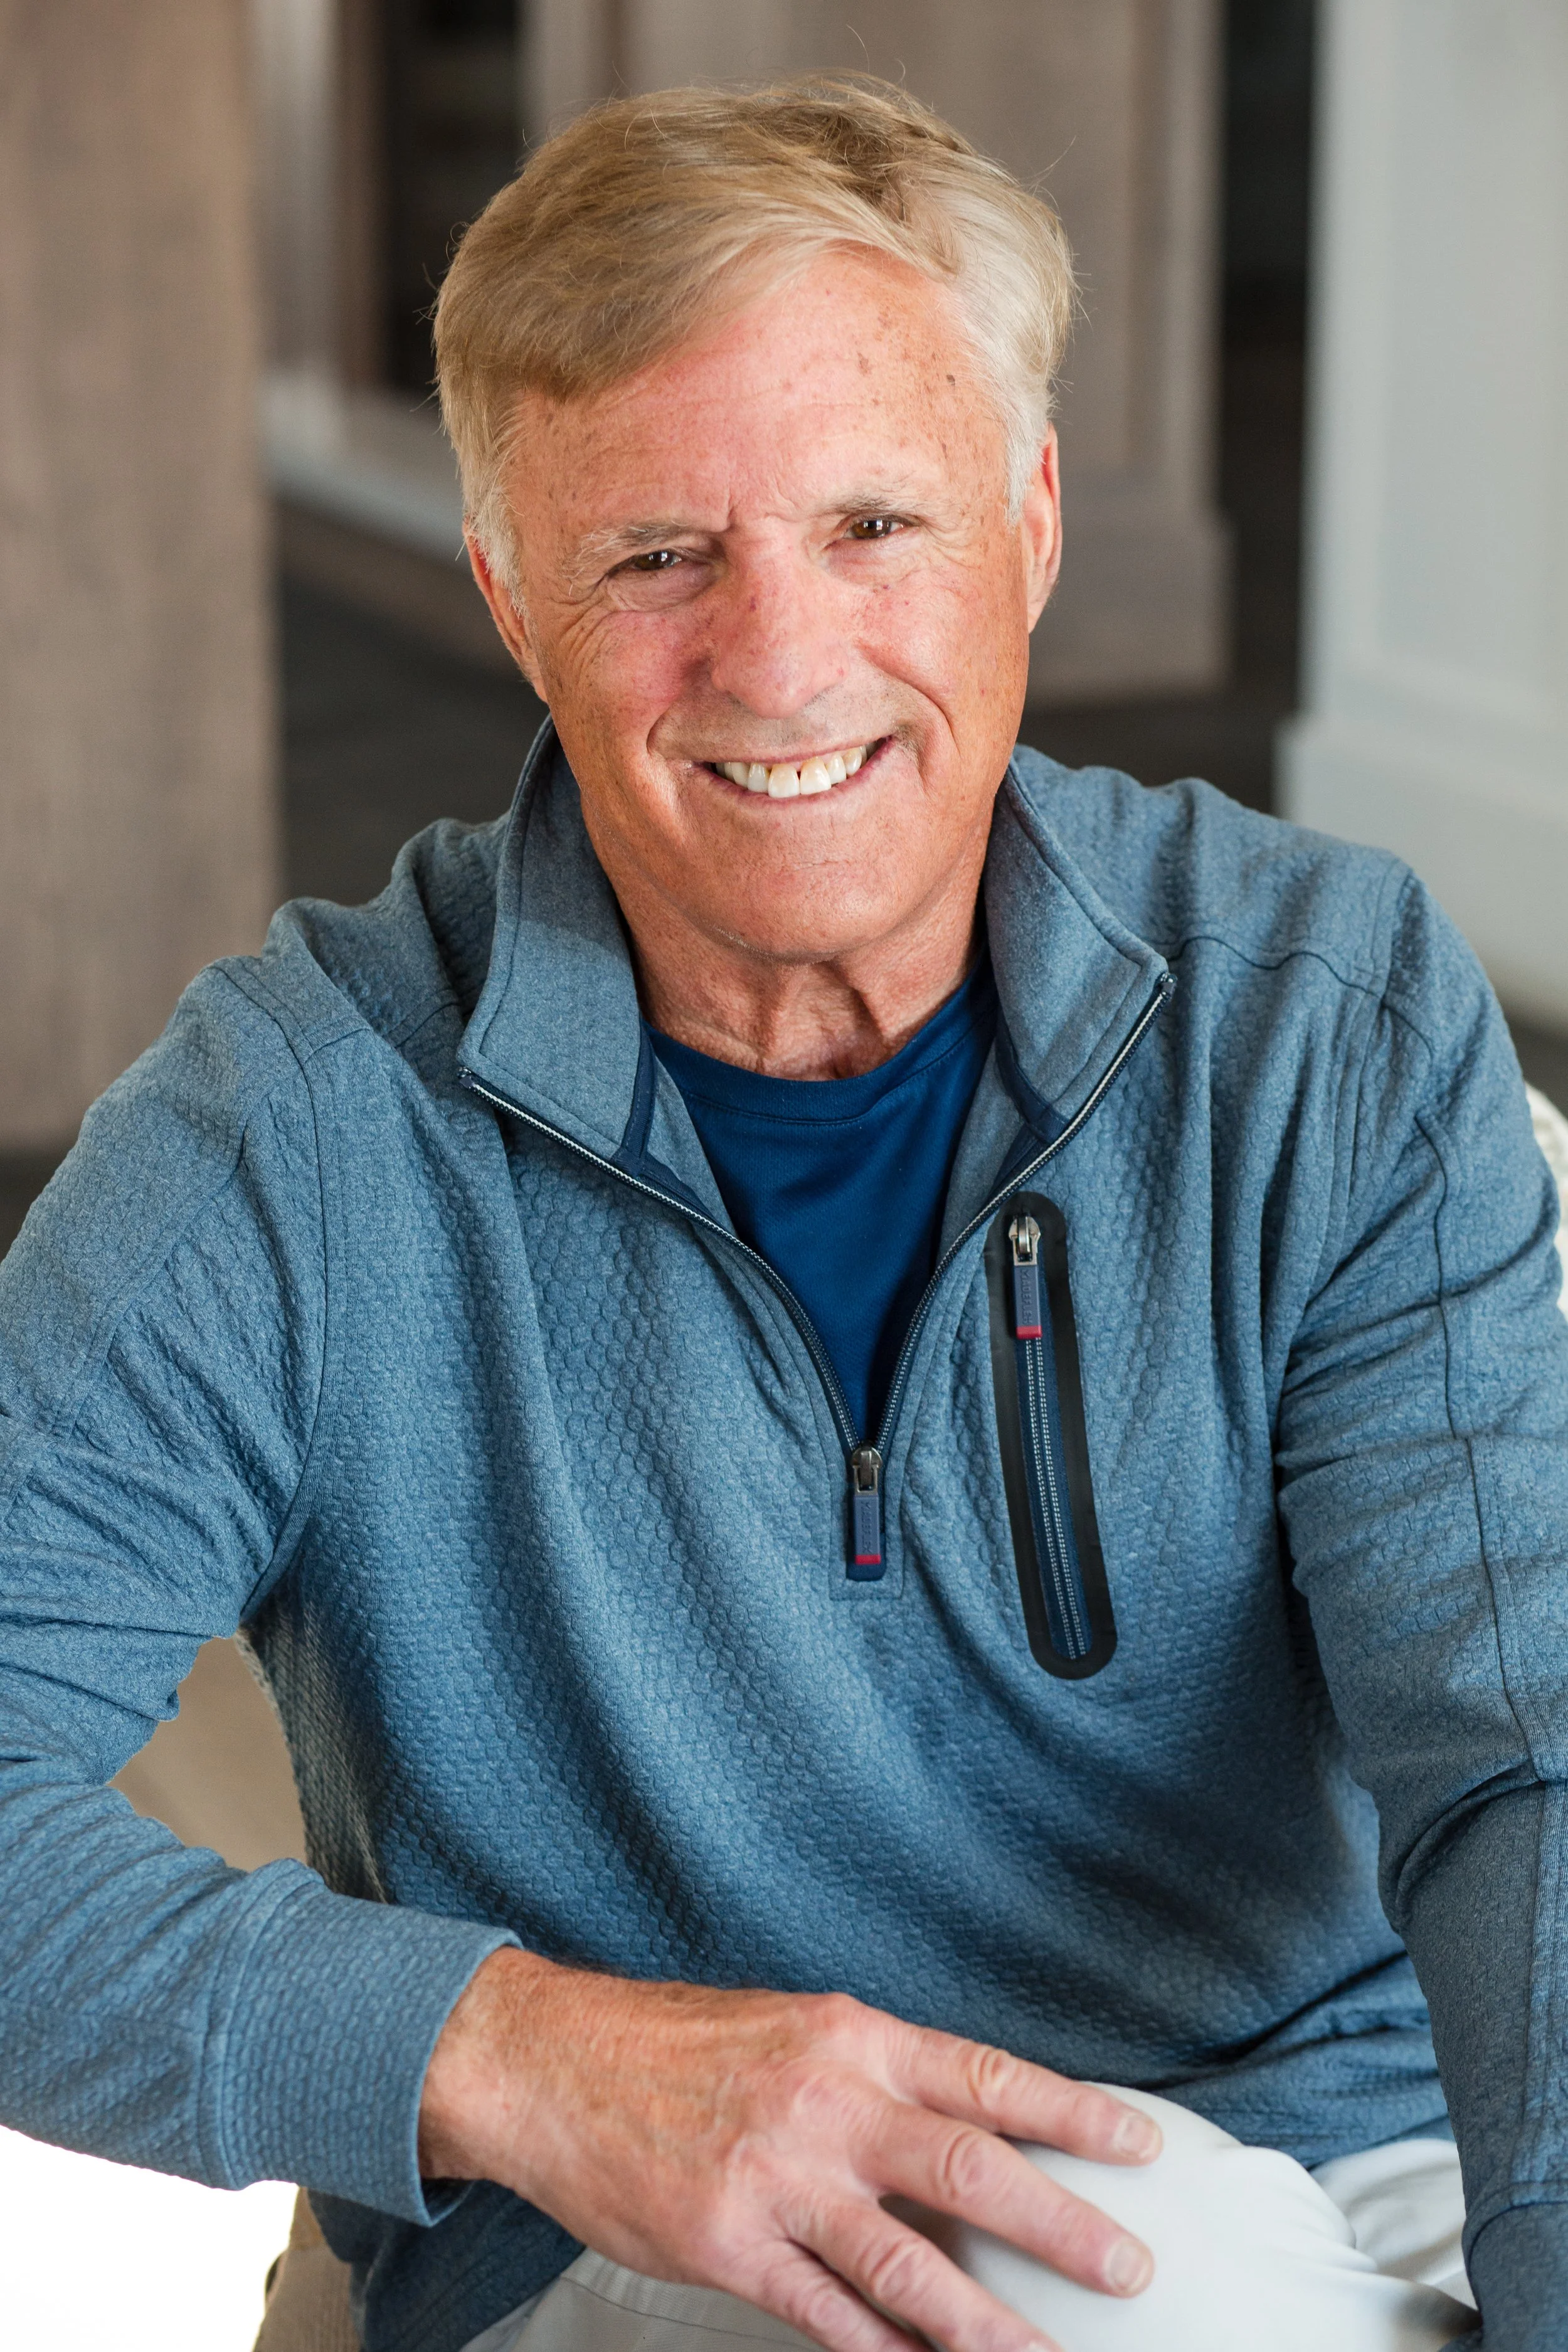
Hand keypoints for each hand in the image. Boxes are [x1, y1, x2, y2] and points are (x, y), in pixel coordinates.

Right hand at [418, 1951, 1159, 2351]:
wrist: (552, 2064)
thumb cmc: (675, 2045)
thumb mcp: (790, 2031)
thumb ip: (874, 2080)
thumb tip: (965, 2130)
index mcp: (851, 2039)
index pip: (984, 2076)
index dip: (1070, 2112)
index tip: (1139, 2145)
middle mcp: (825, 2104)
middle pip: (969, 2169)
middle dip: (1061, 2224)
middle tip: (1129, 2268)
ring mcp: (778, 2182)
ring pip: (908, 2265)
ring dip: (988, 2323)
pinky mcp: (730, 2248)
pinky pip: (825, 2317)